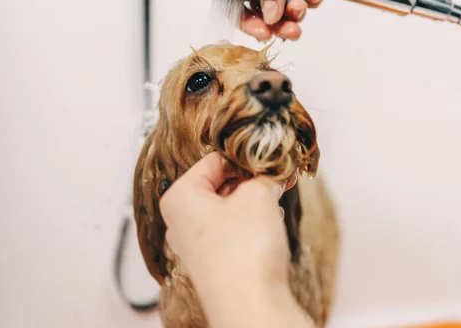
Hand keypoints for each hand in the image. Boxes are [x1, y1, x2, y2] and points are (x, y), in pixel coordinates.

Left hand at [159, 153, 309, 327]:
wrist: (250, 306)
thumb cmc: (243, 252)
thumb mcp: (258, 196)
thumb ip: (265, 175)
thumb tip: (274, 168)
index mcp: (180, 197)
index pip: (214, 160)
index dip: (245, 155)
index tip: (268, 153)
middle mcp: (182, 221)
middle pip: (220, 183)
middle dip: (252, 177)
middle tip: (279, 171)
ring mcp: (198, 243)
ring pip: (229, 207)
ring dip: (256, 197)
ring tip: (280, 190)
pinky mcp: (215, 261)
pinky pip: (234, 229)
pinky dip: (253, 219)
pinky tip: (274, 217)